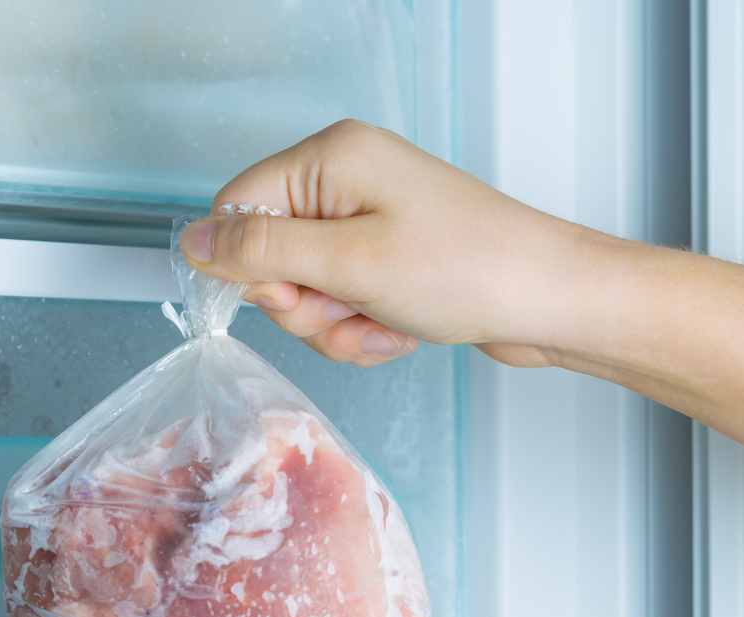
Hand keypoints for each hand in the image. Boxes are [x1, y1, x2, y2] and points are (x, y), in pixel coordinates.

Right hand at [179, 119, 637, 368]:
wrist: (552, 301)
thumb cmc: (466, 270)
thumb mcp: (348, 263)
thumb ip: (260, 251)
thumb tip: (190, 241)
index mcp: (331, 158)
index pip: (238, 208)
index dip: (248, 265)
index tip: (289, 298)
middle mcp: (347, 180)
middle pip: (269, 255)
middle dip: (303, 304)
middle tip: (348, 311)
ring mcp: (370, 220)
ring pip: (306, 290)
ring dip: (336, 325)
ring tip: (383, 326)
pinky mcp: (389, 257)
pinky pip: (343, 301)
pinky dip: (362, 328)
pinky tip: (398, 331)